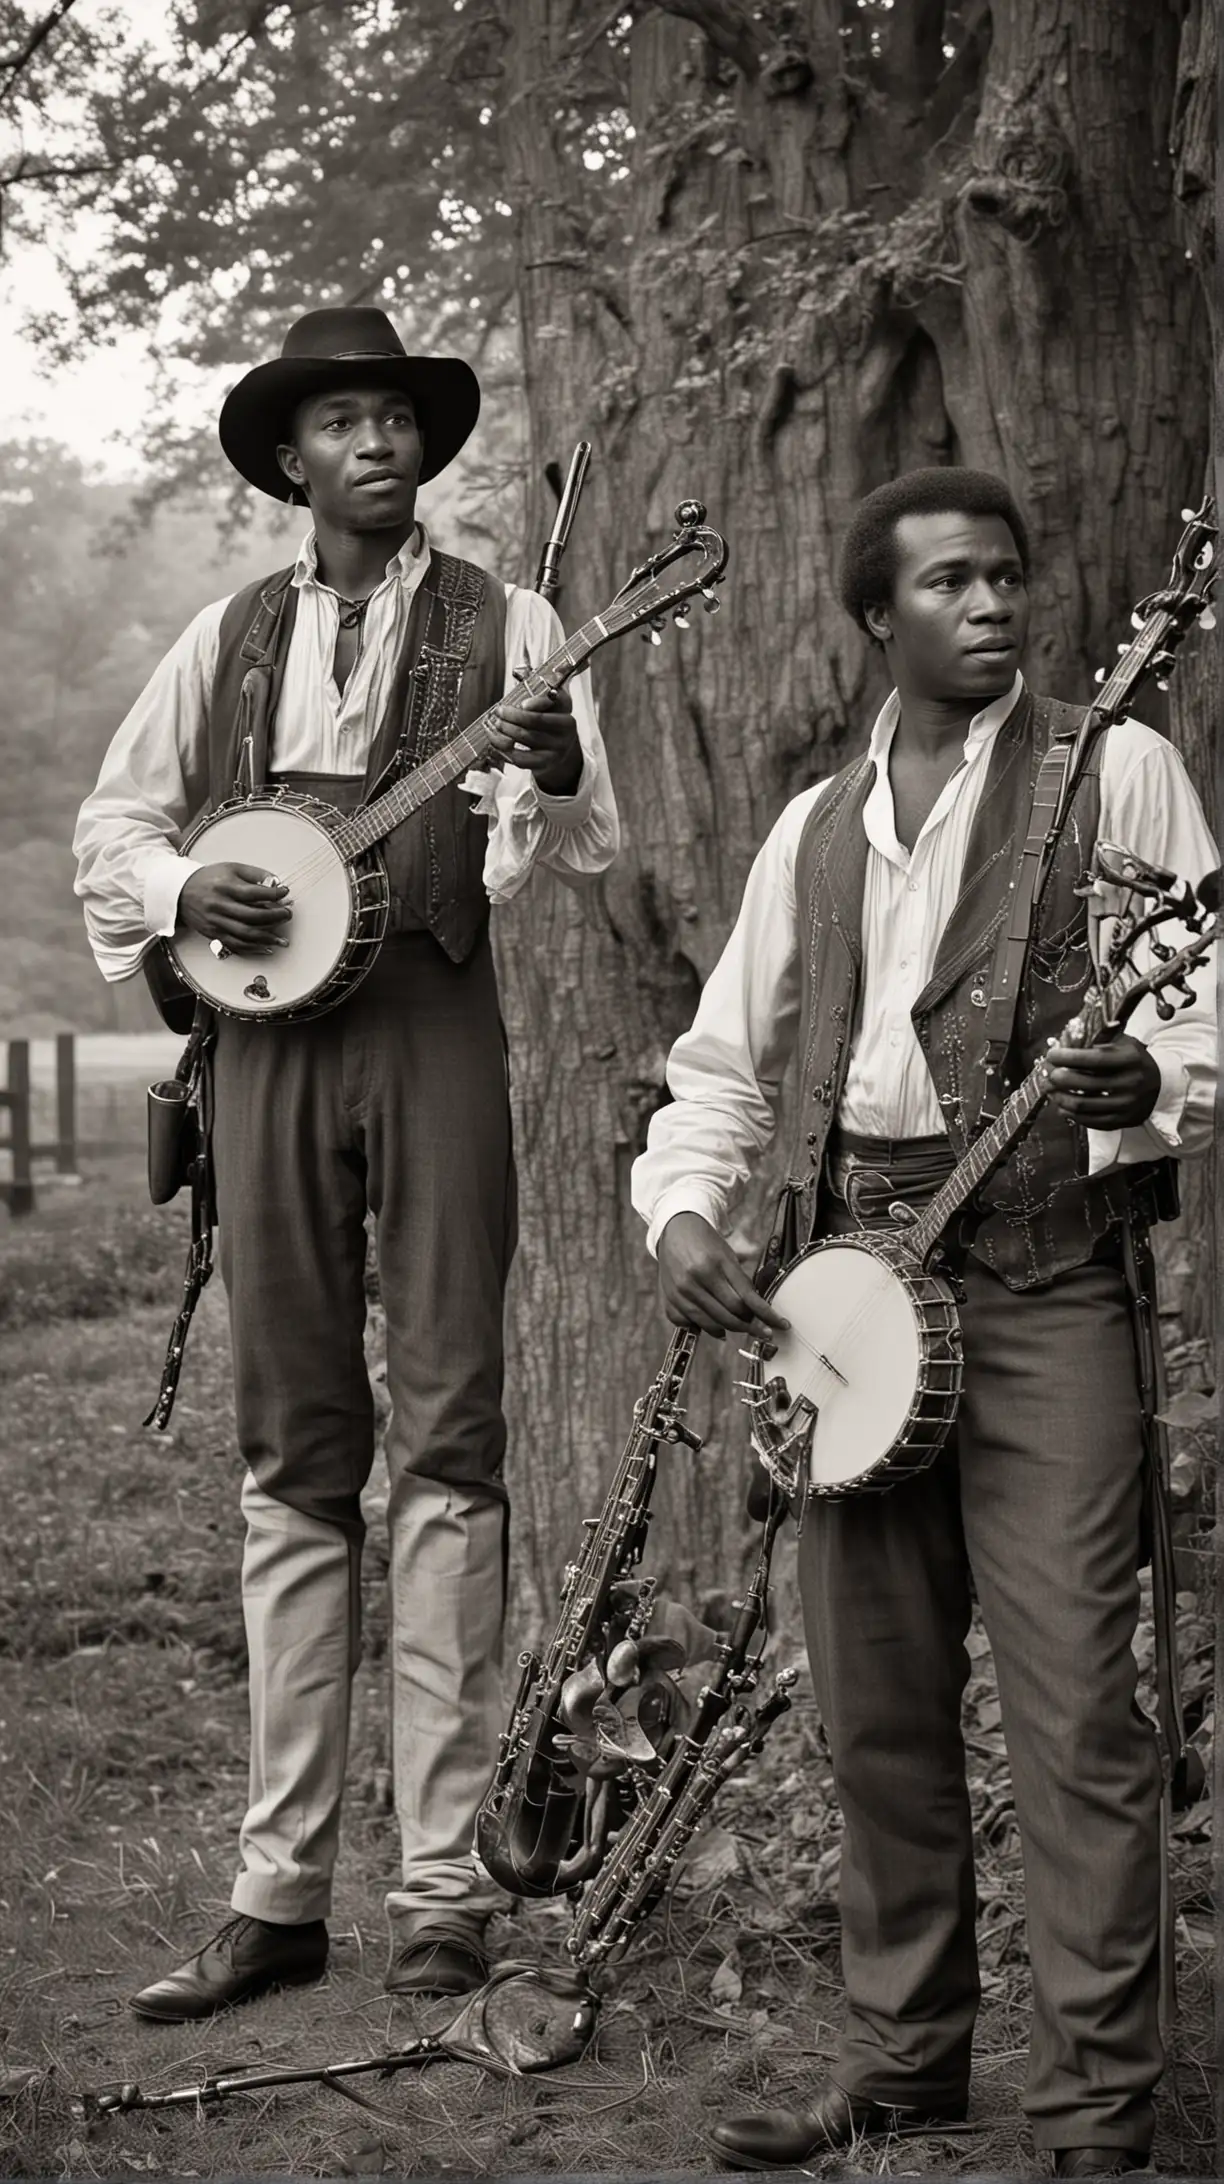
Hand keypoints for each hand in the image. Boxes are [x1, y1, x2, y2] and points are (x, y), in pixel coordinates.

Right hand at [178, 862, 292, 954]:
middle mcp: (219, 905)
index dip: (273, 894)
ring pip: (245, 934)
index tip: (285, 892)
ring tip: (282, 939)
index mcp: (224, 887)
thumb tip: (276, 883)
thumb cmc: (209, 879)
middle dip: (275, 917)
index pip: (254, 893)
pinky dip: (253, 949)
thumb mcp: (231, 868)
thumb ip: (255, 874)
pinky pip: (236, 945)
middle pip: (252, 916)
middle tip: (287, 914)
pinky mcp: (214, 934)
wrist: (180, 892)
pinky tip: (266, 948)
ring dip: (267, 938)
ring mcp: (216, 922)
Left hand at [487, 682, 582, 795]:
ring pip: (526, 738)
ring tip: (494, 725)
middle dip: (512, 716)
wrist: (559, 750)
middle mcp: (566, 727)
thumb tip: (519, 670)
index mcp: (565, 705)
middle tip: (498, 712)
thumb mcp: (545, 698)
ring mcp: (557, 747)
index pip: (554, 700)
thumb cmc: (547, 717)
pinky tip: (494, 742)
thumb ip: (534, 683)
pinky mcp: (546, 763)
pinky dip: (504, 750)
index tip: (522, 704)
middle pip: (536, 721)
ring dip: (505, 730)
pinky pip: (521, 758)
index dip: (537, 702)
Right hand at [657, 1212, 789, 1340]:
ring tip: (738, 1324)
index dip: (767, 1315)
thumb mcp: (727, 1255)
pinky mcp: (670, 1301)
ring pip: (713, 1325)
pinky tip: (713, 1321)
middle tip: (760, 1327)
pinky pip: (691, 1325)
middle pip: (732, 1315)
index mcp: (716, 1264)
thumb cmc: (705, 1242)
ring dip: (730, 1329)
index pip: (748, 1298)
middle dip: (751, 1325)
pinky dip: (705, 1327)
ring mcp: (681, 1292)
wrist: (675, 1229)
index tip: (779, 1324)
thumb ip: (740, 1282)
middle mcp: (697, 1279)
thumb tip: (756, 1310)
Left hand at [1043, 1032, 1161, 1127]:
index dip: (1068, 1057)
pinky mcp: (1121, 1121)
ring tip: (1049, 1090)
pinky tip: (1061, 1105)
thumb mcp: (1124, 1043)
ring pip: (1082, 1106)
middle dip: (1058, 1079)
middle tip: (1048, 1074)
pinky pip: (1088, 1121)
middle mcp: (1129, 1084)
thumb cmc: (1135, 1060)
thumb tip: (1066, 1041)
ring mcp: (1125, 1106)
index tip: (1051, 1055)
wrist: (1162, 1085)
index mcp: (1130, 1060)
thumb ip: (1099, 1039)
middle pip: (1084, 1084)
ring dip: (1059, 1098)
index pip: (1093, 1059)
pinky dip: (1070, 1114)